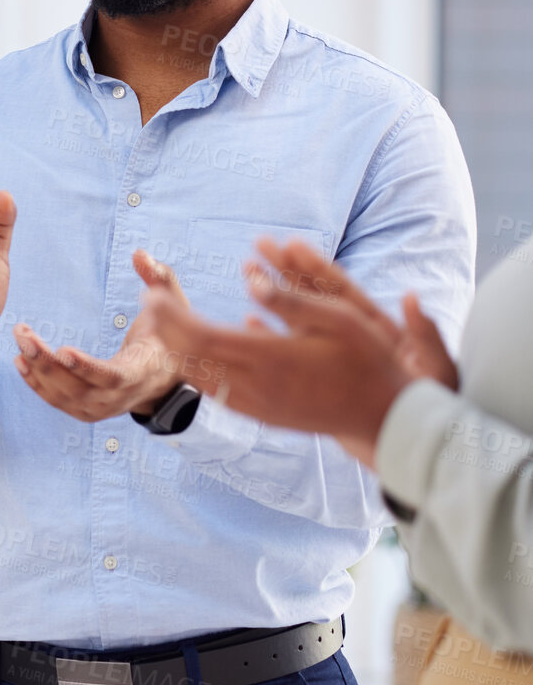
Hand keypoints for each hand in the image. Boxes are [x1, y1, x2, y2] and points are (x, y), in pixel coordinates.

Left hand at [14, 250, 186, 421]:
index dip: (88, 368)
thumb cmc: (168, 336)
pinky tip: (20, 361)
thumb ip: (159, 278)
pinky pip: (58, 402)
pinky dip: (37, 384)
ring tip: (21, 339)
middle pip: (80, 389)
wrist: (165, 378)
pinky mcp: (88, 411)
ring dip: (37, 370)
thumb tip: (140, 253)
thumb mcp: (175, 306)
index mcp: (143, 371)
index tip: (64, 350)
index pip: (113, 377)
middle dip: (48, 364)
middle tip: (24, 336)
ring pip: (65, 397)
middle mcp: (122, 397)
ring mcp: (103, 408)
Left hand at [138, 263, 414, 468]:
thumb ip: (291, 301)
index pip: (201, 336)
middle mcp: (256, 386)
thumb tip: (249, 281)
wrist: (386, 417)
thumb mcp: (339, 318)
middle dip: (165, 328)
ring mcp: (257, 406)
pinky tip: (192, 353)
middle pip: (192, 357)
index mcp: (270, 358)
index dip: (171, 316)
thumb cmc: (368, 360)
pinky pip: (216, 392)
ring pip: (199, 378)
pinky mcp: (262, 417)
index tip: (153, 294)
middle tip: (149, 302)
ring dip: (176, 350)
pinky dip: (197, 370)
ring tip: (164, 324)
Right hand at [253, 238, 457, 389]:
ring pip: (298, 319)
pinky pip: (289, 351)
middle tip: (260, 244)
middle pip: (315, 297)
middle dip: (288, 270)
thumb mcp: (436, 371)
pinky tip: (247, 323)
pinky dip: (268, 336)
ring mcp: (334, 355)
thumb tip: (411, 298)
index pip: (343, 292)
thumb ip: (424, 336)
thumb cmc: (433, 406)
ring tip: (247, 271)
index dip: (318, 268)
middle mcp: (353, 337)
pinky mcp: (320, 378)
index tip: (292, 244)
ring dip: (273, 295)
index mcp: (379, 330)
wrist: (420, 439)